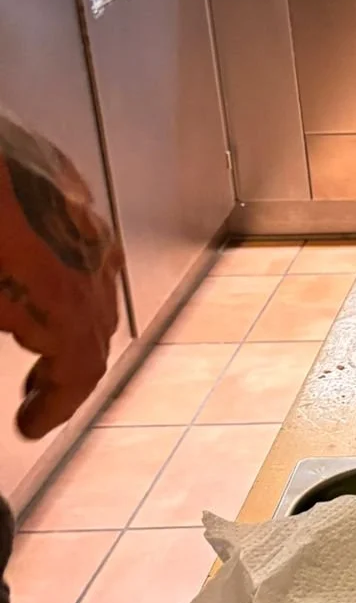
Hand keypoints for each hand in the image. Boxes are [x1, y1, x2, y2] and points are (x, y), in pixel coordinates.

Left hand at [0, 120, 122, 437]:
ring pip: (98, 278)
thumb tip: (13, 323)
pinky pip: (82, 235)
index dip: (58, 406)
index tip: (31, 424)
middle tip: (35, 391)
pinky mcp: (64, 177)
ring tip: (38, 329)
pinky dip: (68, 265)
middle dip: (67, 367)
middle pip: (96, 328)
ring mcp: (81, 215)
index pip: (80, 370)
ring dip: (75, 315)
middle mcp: (86, 260)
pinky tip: (35, 261)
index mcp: (60, 300)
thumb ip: (9, 316)